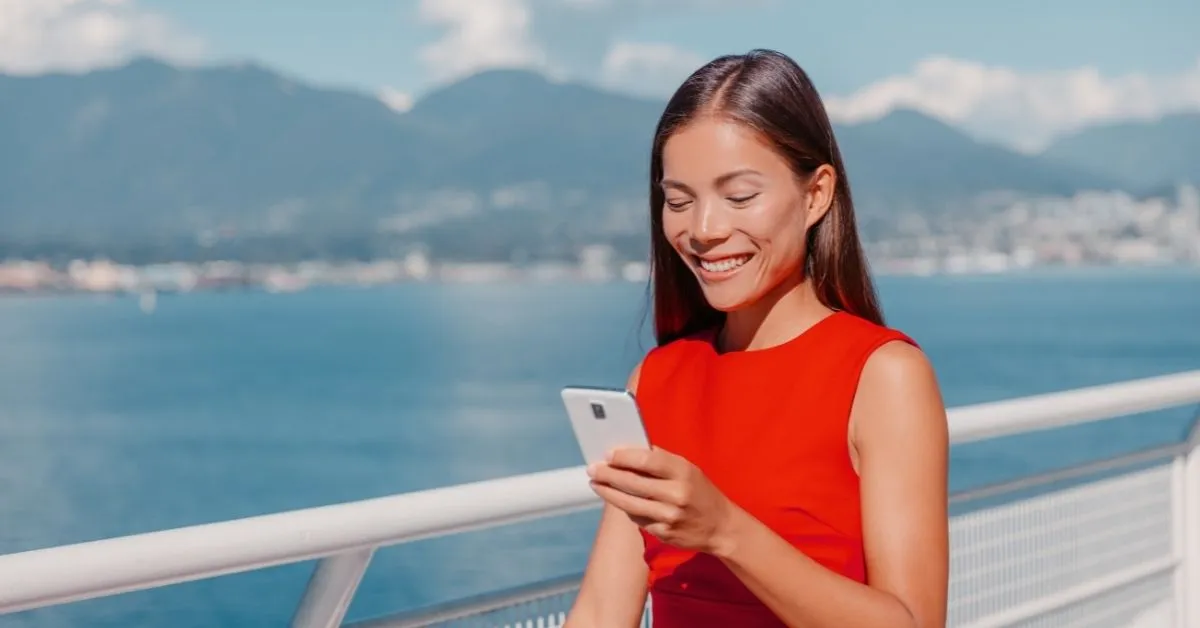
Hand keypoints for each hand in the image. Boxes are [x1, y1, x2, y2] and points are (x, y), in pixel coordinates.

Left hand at [587, 446, 739, 554]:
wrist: (721, 527)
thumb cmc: (701, 492)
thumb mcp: (689, 470)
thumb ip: (663, 460)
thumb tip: (630, 450)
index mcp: (683, 471)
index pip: (647, 460)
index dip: (624, 457)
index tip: (608, 454)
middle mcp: (677, 493)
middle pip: (633, 482)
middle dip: (608, 475)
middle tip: (592, 469)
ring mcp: (669, 515)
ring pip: (629, 503)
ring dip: (608, 493)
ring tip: (595, 484)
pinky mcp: (664, 533)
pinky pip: (637, 518)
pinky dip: (625, 508)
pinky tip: (616, 500)